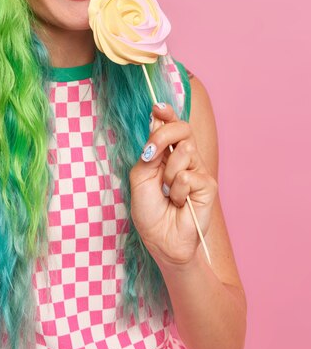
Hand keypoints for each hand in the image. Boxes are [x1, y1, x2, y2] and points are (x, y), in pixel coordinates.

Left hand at [129, 102, 217, 266]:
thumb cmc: (149, 211)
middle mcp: (184, 158)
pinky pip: (188, 175)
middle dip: (163, 135)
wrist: (161, 240)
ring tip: (167, 193)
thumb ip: (149, 151)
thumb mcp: (140, 177)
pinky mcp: (208, 185)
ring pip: (185, 150)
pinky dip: (177, 191)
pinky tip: (179, 203)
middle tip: (151, 155)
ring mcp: (198, 169)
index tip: (157, 108)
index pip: (171, 125)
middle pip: (182, 128)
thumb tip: (156, 123)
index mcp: (167, 153)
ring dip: (168, 173)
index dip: (166, 113)